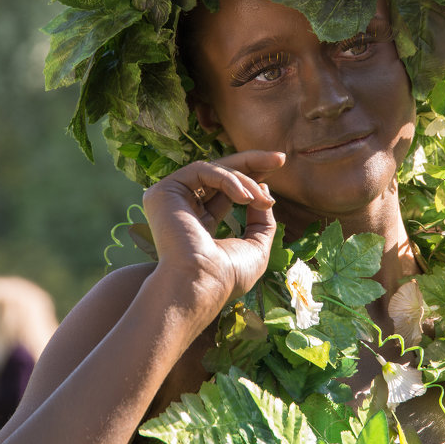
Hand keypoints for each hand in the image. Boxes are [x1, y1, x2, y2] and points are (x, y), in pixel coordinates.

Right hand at [141, 151, 285, 315]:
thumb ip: (261, 219)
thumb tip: (264, 188)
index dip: (251, 177)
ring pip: (214, 170)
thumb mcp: (256, 246)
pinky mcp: (164, 191)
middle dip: (252, 163)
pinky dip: (229, 180)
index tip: (278, 167)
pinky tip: (246, 198)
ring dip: (245, 180)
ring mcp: (171, 199)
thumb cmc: (226, 276)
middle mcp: (182, 208)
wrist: (201, 284)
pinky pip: (203, 170)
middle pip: (219, 173)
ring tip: (262, 200)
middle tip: (280, 159)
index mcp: (199, 223)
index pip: (225, 190)